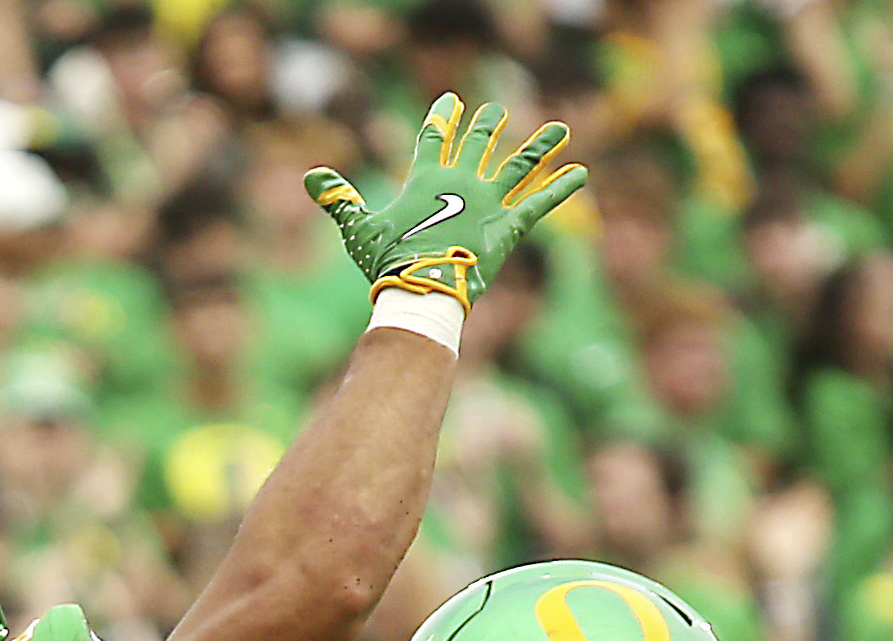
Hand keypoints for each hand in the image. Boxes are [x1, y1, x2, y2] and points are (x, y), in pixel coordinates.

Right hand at [305, 94, 584, 305]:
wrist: (419, 288)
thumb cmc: (386, 262)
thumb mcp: (358, 228)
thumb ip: (340, 200)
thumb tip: (311, 177)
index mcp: (426, 180)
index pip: (434, 138)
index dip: (442, 118)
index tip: (450, 102)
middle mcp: (461, 183)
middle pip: (479, 144)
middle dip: (488, 124)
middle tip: (497, 108)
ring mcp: (488, 203)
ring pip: (519, 166)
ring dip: (540, 145)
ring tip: (560, 127)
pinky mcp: (508, 228)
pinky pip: (540, 204)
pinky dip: (561, 188)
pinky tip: (581, 172)